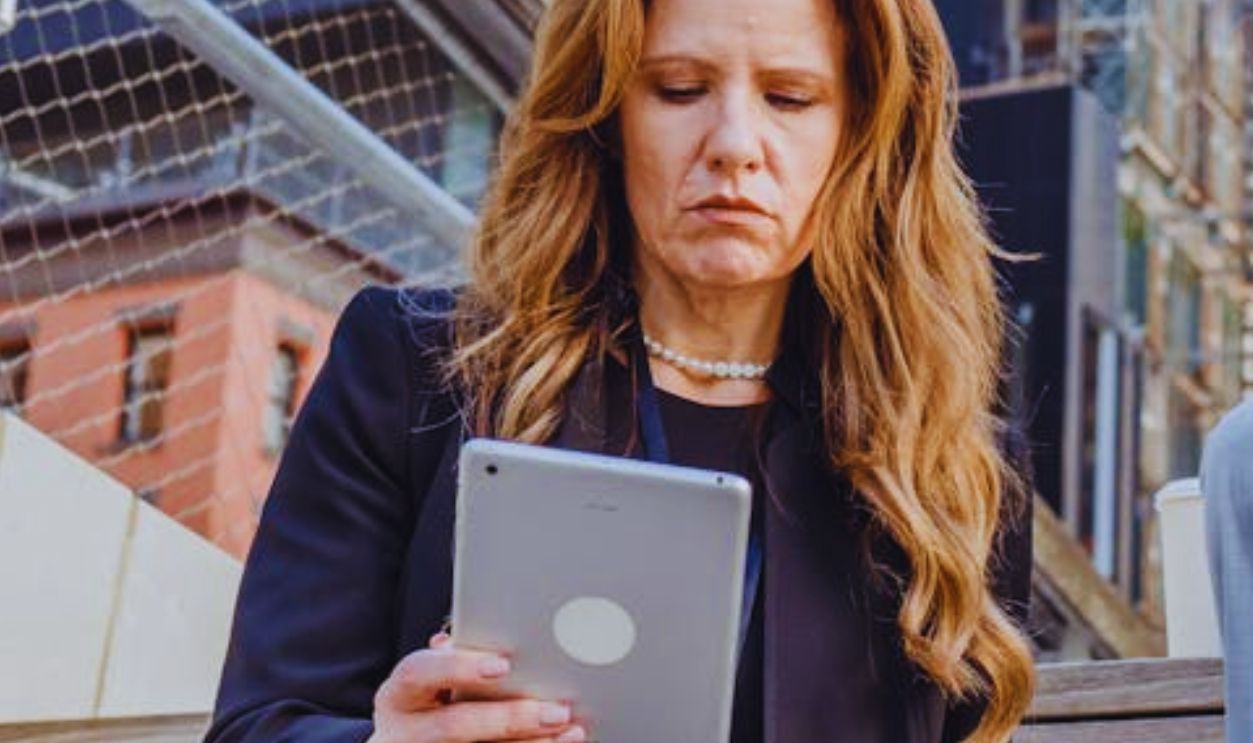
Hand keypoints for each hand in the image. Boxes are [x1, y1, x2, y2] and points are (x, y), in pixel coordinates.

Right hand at [367, 633, 586, 742]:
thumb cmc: (423, 701)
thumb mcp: (426, 679)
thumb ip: (453, 659)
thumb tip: (486, 642)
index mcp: (399, 694)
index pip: (419, 673)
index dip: (459, 667)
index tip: (503, 664)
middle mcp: (404, 732)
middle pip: (455, 726)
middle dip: (510, 718)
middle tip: (557, 710)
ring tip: (569, 731)